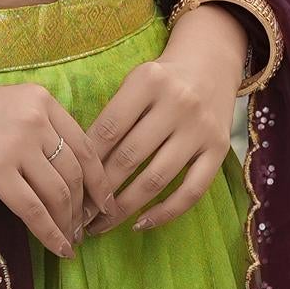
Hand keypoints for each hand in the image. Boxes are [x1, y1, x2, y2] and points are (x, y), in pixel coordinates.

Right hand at [0, 69, 112, 260]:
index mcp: (40, 99)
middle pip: (75, 172)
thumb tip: (61, 172)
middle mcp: (35, 118)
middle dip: (85, 207)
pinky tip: (58, 249)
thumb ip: (34, 128)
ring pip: (58, 193)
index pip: (84, 145)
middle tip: (86, 229)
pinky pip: (33, 210)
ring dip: (69, 224)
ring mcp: (16, 144)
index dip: (98, 180)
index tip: (103, 202)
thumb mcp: (2, 107)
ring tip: (71, 241)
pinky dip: (50, 234)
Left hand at [83, 3, 246, 234]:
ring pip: (156, 179)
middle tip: (79, 214)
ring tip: (101, 225)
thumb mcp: (134, 84)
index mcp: (148, 81)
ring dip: (124, 208)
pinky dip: (165, 212)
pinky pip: (191, 191)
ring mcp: (201, 128)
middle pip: (129, 157)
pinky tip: (141, 224)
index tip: (69, 188)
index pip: (108, 130)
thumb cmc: (161, 80)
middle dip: (100, 191)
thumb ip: (112, 117)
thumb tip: (79, 168)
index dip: (86, 163)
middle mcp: (178, 103)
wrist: (212, 63)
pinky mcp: (220, 149)